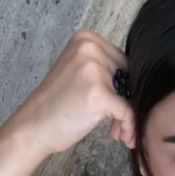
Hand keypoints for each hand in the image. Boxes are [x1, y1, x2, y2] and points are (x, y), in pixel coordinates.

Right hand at [1, 28, 134, 155]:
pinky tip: (124, 137)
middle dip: (129, 103)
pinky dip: (130, 127)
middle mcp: (90, 48)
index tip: (122, 107)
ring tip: (120, 132)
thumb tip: (141, 80)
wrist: (33, 127)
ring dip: (129, 117)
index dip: (128, 87)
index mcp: (86, 38)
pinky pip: (128, 112)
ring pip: (132, 95)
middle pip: (131, 77)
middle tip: (120, 125)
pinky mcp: (99, 94)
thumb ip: (105, 69)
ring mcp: (94, 70)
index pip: (125, 62)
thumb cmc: (57, 106)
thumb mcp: (80, 74)